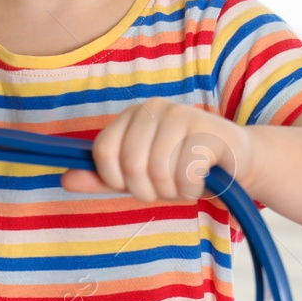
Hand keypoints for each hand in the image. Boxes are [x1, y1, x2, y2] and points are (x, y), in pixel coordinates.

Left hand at [62, 99, 252, 201]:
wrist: (237, 162)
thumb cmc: (183, 169)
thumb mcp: (140, 175)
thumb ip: (103, 178)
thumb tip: (64, 179)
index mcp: (131, 115)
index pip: (104, 152)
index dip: (116, 180)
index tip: (137, 185)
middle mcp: (153, 108)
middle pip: (130, 165)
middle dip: (148, 191)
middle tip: (166, 189)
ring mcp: (181, 115)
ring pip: (158, 172)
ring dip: (173, 192)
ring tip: (185, 185)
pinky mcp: (208, 129)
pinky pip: (186, 174)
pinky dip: (192, 189)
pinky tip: (202, 181)